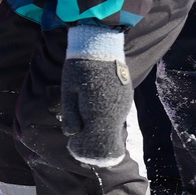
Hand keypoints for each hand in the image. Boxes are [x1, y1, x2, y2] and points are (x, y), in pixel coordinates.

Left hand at [60, 25, 133, 166]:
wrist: (99, 46)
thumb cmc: (79, 68)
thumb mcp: (68, 91)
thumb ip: (70, 114)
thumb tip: (71, 134)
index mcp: (98, 111)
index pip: (95, 141)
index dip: (84, 148)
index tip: (74, 147)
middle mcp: (114, 111)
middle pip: (107, 137)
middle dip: (93, 143)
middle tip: (79, 142)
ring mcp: (123, 105)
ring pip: (113, 128)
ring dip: (100, 132)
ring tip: (85, 129)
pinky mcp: (126, 98)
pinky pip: (116, 117)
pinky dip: (106, 121)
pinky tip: (95, 116)